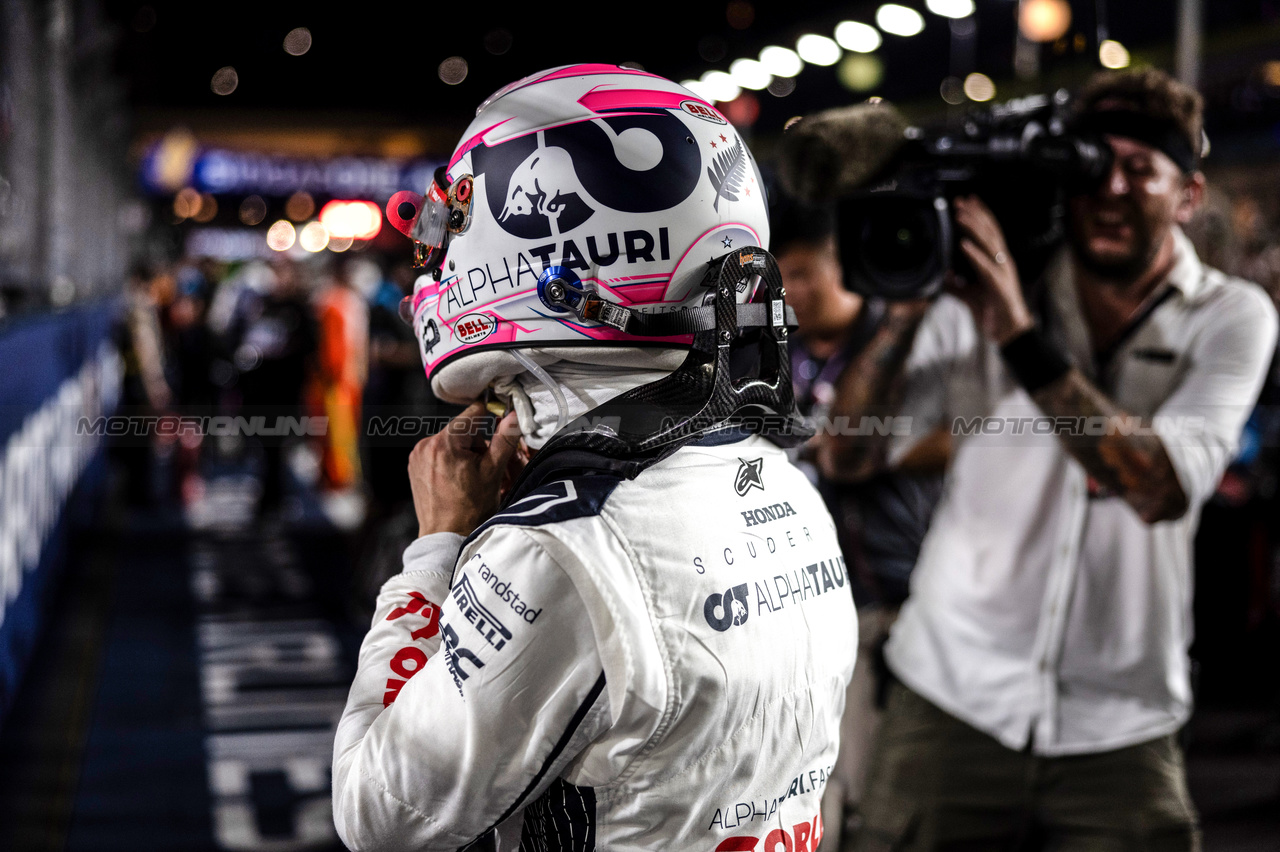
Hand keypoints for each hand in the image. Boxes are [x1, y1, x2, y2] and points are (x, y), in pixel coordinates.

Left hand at [407, 403, 522, 536]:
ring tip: (468, 477)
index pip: (473, 414)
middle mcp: (426, 445)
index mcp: (445, 443)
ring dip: (463, 452)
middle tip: (482, 467)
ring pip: (450, 441)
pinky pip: (437, 452)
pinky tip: (456, 479)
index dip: (491, 415)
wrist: (446, 536)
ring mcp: (417, 456)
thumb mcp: (493, 472)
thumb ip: (504, 440)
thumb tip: (514, 417)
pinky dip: (449, 460)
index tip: (501, 418)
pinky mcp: (414, 465)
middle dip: (476, 444)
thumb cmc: (469, 510)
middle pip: (461, 430)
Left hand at [950, 195, 1034, 344]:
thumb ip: (956, 286)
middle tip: (960, 200)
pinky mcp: (1000, 286)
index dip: (978, 216)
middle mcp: (1002, 263)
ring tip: (960, 215)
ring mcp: (1003, 273)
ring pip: (989, 244)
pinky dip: (974, 254)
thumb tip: (943, 277)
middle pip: (989, 232)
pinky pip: (985, 267)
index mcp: (996, 262)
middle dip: (975, 215)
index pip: (988, 232)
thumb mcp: (969, 296)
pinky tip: (963, 245)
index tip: (966, 201)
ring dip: (973, 228)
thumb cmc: (993, 313)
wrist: (1010, 333)